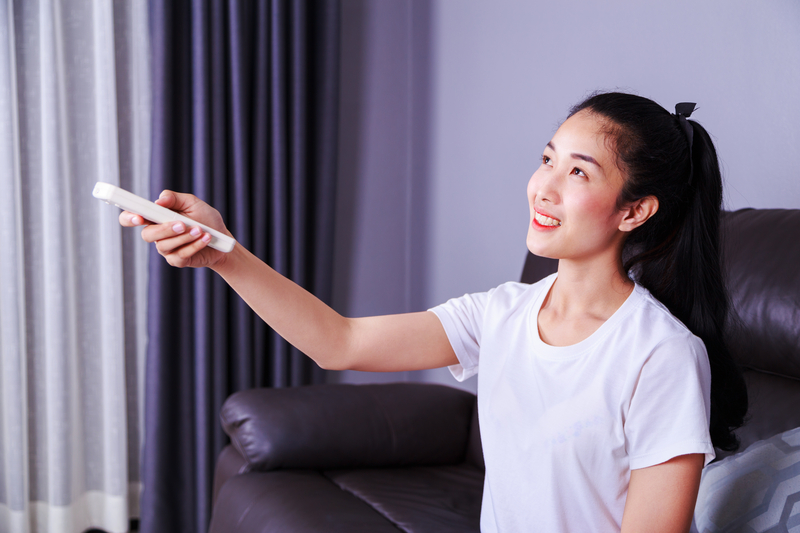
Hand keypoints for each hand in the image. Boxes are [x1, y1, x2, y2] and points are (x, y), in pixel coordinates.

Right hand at [119, 190, 234, 268]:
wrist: (223, 238)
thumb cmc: (206, 219)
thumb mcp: (192, 203)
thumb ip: (174, 199)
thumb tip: (158, 200)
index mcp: (156, 217)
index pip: (132, 217)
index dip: (130, 218)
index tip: (138, 218)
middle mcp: (157, 234)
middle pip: (147, 234)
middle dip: (164, 229)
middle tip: (182, 224)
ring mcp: (166, 249)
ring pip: (163, 245)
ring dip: (184, 237)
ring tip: (199, 230)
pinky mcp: (177, 260)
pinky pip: (180, 255)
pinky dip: (194, 245)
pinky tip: (206, 238)